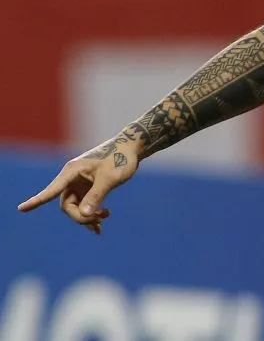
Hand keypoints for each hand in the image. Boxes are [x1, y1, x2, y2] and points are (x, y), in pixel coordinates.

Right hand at [17, 139, 140, 234]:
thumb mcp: (110, 178)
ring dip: (88, 216)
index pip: (52, 190)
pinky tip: (100, 225)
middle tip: (101, 218)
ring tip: (106, 216)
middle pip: (67, 205)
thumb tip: (83, 215)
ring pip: (76, 207)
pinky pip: (84, 206)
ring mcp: (80, 183)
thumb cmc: (121, 158)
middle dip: (81, 216)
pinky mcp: (88, 187)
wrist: (132, 148)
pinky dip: (91, 215)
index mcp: (72, 171)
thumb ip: (96, 196)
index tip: (21, 208)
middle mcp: (72, 178)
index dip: (37, 200)